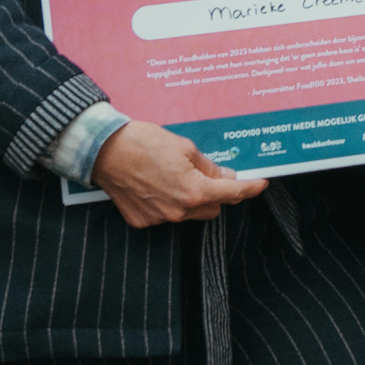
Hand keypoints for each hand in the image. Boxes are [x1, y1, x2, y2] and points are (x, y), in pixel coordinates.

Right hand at [90, 120, 266, 226]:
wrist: (105, 151)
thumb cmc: (144, 143)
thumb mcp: (186, 148)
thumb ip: (208, 166)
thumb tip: (225, 176)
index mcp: (194, 191)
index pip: (232, 193)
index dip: (250, 188)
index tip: (260, 184)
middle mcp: (179, 210)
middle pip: (213, 208)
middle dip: (217, 193)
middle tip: (210, 173)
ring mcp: (160, 219)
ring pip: (190, 213)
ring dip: (193, 199)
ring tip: (177, 175)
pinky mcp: (142, 221)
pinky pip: (167, 215)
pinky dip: (169, 203)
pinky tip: (158, 184)